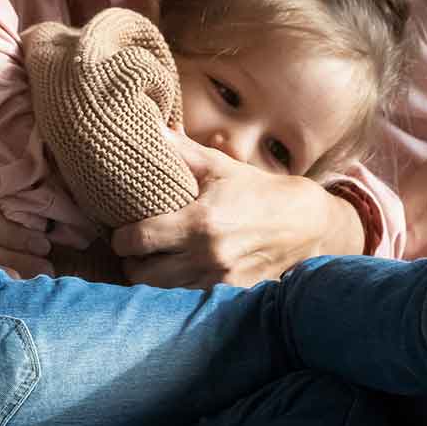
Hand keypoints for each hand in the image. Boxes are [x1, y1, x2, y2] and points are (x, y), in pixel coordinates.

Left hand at [112, 132, 357, 287]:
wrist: (305, 223)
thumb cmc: (257, 191)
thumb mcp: (221, 167)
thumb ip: (182, 151)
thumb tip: (150, 124)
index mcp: (199, 221)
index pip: (136, 240)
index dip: (121, 237)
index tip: (122, 231)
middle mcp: (206, 255)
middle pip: (141, 274)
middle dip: (133, 262)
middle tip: (136, 250)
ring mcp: (219, 279)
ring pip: (161, 292)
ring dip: (152, 279)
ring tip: (154, 262)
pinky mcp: (230, 295)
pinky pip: (188, 300)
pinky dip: (177, 290)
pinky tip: (179, 274)